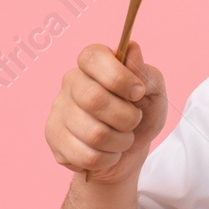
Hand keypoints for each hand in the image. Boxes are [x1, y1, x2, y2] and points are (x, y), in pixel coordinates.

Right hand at [44, 41, 167, 184]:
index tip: (138, 92)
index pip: (92, 57)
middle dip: (126, 117)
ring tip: (123, 139)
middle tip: (134, 121)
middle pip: (93, 99)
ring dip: (120, 142)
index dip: (118, 77)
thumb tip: (133, 49)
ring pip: (93, 133)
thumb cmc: (141, 114)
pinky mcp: (53, 137)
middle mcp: (71, 81)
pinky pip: (85, 156)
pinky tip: (107, 152)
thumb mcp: (154, 93)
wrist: (129, 152)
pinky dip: (107, 159)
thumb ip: (145, 72)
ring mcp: (58, 109)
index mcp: (95, 63)